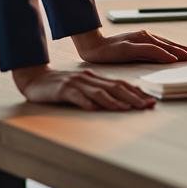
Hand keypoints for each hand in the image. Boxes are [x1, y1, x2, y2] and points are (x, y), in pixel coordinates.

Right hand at [11, 64, 155, 110]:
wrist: (34, 78)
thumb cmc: (60, 87)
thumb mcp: (82, 88)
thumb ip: (98, 94)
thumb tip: (119, 104)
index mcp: (96, 78)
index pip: (121, 84)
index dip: (137, 92)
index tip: (151, 100)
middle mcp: (89, 79)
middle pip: (116, 88)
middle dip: (134, 97)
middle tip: (148, 105)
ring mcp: (76, 83)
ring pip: (100, 92)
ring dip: (115, 101)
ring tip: (128, 109)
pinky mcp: (63, 90)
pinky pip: (77, 97)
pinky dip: (88, 103)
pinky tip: (96, 109)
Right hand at [71, 29, 186, 63]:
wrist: (93, 47)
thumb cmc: (114, 52)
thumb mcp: (135, 54)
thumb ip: (149, 56)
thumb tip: (167, 62)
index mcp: (148, 39)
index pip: (171, 46)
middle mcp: (146, 36)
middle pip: (172, 45)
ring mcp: (139, 40)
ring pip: (164, 47)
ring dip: (179, 52)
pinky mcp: (131, 46)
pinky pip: (150, 50)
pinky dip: (162, 54)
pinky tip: (171, 58)